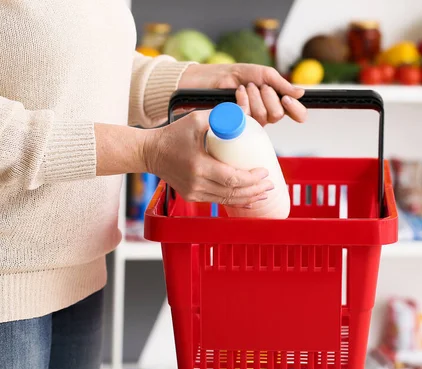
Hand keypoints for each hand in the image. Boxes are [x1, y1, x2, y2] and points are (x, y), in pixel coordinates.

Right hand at [144, 110, 272, 205]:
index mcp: (199, 166)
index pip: (232, 178)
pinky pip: (218, 201)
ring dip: (248, 197)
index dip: (251, 178)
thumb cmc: (173, 135)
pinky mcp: (192, 195)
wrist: (150, 152)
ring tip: (264, 191)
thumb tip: (243, 114)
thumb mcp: (196, 120)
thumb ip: (219, 116)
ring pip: (227, 199)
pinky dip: (235, 201)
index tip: (264, 171)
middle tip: (270, 183)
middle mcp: (196, 184)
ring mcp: (193, 192)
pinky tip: (249, 200)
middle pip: (233, 192)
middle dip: (255, 189)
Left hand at [179, 63, 306, 124]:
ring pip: (264, 116)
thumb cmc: (239, 75)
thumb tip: (301, 93)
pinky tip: (238, 93)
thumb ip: (281, 84)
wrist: (216, 78)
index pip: (297, 114)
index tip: (286, 99)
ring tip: (246, 88)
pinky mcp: (241, 124)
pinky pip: (249, 117)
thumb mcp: (263, 74)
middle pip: (279, 114)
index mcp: (278, 102)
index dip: (296, 110)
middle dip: (268, 96)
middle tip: (258, 86)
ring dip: (255, 97)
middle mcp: (269, 113)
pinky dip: (244, 100)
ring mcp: (255, 121)